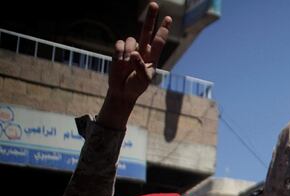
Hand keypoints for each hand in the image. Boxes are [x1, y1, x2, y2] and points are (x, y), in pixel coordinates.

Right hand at [98, 2, 170, 127]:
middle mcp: (142, 50)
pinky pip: (119, 44)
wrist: (122, 91)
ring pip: (130, 40)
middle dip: (151, 17)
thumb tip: (135, 53)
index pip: (159, 40)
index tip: (169, 18)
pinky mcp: (118, 51)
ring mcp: (130, 49)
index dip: (163, 29)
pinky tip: (119, 62)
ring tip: (127, 64)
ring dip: (128, 51)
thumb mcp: (143, 80)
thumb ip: (141, 67)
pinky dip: (119, 53)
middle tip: (154, 4)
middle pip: (147, 30)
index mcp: (152, 57)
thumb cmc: (136, 87)